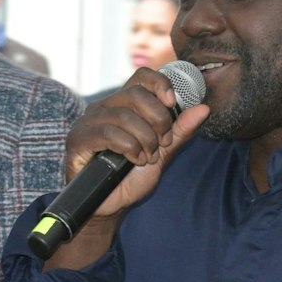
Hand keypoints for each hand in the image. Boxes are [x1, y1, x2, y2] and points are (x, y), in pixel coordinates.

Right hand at [61, 67, 212, 221]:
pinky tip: (134, 161)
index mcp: (122, 104)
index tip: (172, 103)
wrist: (111, 205)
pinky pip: (109, 134)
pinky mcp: (78, 139)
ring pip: (124, 116)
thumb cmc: (131, 177)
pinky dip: (129, 148)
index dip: (160, 84)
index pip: (141, 76)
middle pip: (136, 94)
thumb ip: (180, 131)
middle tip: (163, 143)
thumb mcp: (162, 152)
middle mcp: (103, 107)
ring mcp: (88, 122)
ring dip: (145, 139)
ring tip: (148, 157)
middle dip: (158, 120)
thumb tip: (203, 109)